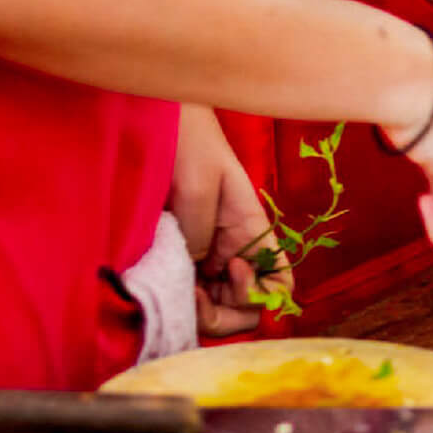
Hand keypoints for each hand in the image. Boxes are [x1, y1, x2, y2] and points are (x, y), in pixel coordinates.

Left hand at [169, 104, 288, 336]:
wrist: (152, 118)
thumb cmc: (184, 141)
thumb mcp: (198, 185)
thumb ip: (199, 234)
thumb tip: (195, 272)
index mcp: (252, 233)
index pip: (280, 284)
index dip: (263, 297)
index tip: (231, 274)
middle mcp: (233, 252)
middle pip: (246, 308)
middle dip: (224, 315)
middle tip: (192, 294)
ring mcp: (203, 257)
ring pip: (215, 307)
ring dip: (198, 311)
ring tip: (173, 288)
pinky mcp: (175, 257)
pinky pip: (185, 294)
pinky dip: (176, 301)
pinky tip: (160, 283)